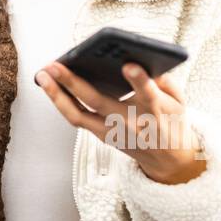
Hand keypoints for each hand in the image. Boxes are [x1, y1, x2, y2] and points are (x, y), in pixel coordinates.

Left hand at [34, 60, 206, 184]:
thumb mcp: (178, 101)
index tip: (129, 65)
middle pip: (98, 102)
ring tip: (42, 75)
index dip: (139, 81)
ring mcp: (112, 132)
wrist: (167, 159)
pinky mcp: (101, 136)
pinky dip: (61, 102)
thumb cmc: (171, 121)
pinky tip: (49, 85)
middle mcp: (129, 123)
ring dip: (56, 95)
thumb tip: (141, 60)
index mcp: (155, 112)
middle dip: (73, 83)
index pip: (148, 95)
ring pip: (78, 115)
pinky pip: (76, 119)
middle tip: (55, 65)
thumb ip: (164, 81)